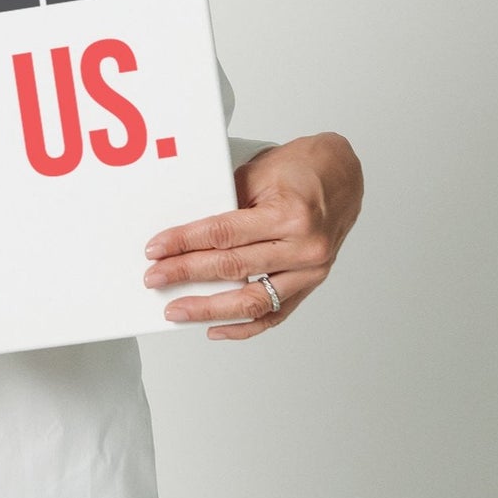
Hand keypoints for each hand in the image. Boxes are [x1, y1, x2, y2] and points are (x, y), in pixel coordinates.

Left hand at [142, 132, 363, 338]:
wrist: (342, 175)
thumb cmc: (299, 169)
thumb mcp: (257, 174)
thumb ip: (227, 205)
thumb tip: (188, 234)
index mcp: (288, 216)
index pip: (223, 234)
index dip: (185, 243)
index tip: (156, 250)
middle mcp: (303, 248)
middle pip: (233, 268)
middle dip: (187, 275)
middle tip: (155, 279)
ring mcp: (310, 272)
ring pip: (253, 301)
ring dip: (210, 309)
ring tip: (178, 312)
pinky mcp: (310, 284)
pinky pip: (276, 314)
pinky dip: (245, 325)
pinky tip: (216, 328)